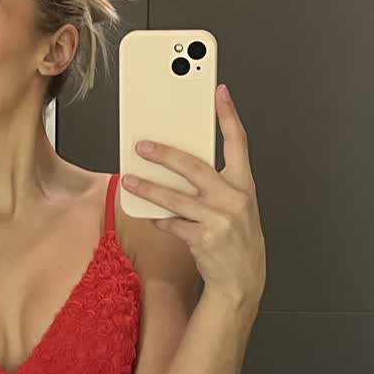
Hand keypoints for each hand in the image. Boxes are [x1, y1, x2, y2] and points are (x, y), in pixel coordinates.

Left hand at [122, 84, 265, 306]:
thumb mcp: (236, 206)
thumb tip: (178, 163)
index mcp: (244, 185)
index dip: (229, 115)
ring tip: (130, 179)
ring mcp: (220, 219)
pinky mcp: (204, 239)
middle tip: (142, 145)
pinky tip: (151, 216)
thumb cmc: (236, 239)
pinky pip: (172, 223)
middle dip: (165, 154)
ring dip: (148, 188)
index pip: (238, 142)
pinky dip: (159, 219)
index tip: (219, 93)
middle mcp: (234, 199)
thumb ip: (215, 184)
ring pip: (175, 197)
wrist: (243, 281)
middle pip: (194, 166)